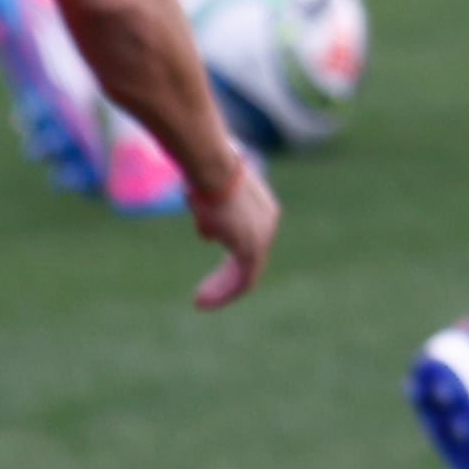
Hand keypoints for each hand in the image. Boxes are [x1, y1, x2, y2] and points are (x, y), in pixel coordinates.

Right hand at [184, 148, 279, 310]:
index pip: (247, 240)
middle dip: (224, 278)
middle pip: (247, 260)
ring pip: (245, 274)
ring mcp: (261, 237)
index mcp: (262, 208)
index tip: (210, 268)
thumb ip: (213, 215)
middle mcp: (267, 224)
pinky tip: (203, 300)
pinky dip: (223, 292)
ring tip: (200, 302)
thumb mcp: (209, 194)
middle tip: (203, 293)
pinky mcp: (250, 247)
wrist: (213, 167)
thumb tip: (210, 234)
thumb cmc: (205, 171)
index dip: (228, 257)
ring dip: (222, 290)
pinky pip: (242, 280)